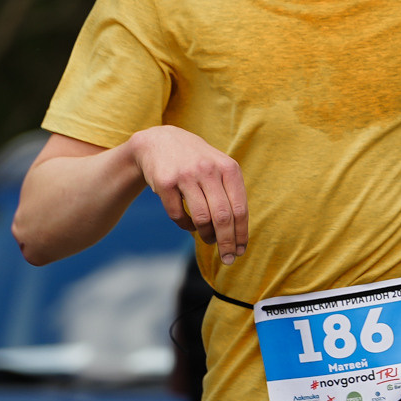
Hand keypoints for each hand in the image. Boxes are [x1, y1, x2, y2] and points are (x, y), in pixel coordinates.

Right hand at [126, 127, 248, 261]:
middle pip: (223, 217)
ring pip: (202, 218)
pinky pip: (178, 215)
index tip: (241, 251)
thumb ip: (231, 195)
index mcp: (228, 168)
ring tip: (208, 239)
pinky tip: (189, 226)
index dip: (241, 234)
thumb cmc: (197, 162)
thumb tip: (238, 235)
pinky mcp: (164, 182)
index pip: (240, 209)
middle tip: (228, 258)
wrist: (159, 141)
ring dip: (207, 235)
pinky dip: (186, 226)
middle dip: (227, 243)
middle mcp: (208, 170)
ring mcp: (185, 175)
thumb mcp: (219, 168)